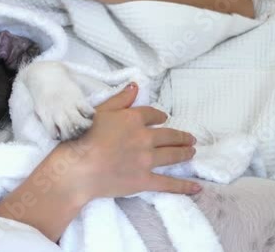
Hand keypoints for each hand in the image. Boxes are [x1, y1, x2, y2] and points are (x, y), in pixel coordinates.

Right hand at [62, 83, 199, 203]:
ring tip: (192, 152)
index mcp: (132, 119)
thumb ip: (119, 99)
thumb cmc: (82, 137)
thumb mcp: (99, 111)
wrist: (78, 168)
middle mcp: (144, 138)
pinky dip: (184, 186)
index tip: (164, 119)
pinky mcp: (144, 180)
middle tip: (190, 138)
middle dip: (181, 136)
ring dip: (184, 153)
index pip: (152, 115)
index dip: (159, 116)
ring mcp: (146, 160)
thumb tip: (135, 86)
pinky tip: (196, 187)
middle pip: (168, 135)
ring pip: (172, 155)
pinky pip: (168, 184)